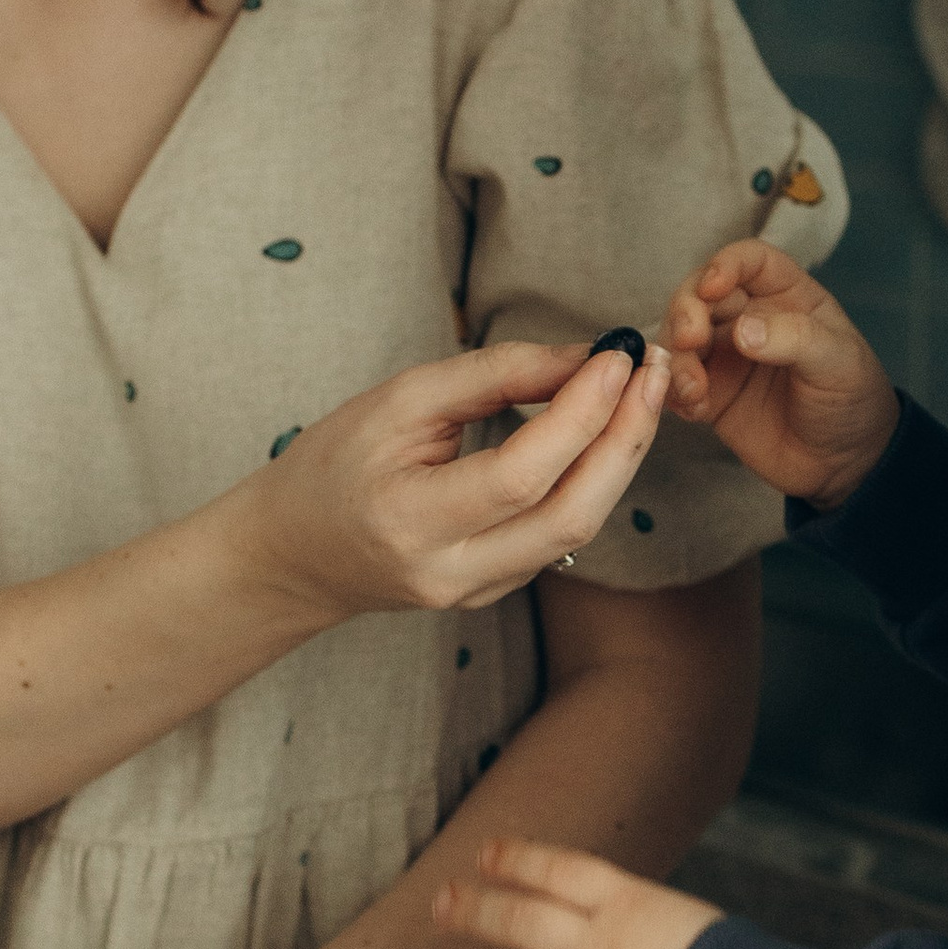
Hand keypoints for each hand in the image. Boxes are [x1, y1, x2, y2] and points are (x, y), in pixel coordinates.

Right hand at [252, 335, 669, 620]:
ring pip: (578, 530)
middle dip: (623, 436)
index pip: (521, 473)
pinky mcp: (495, 593)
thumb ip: (493, 376)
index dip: (579, 412)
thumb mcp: (399, 401)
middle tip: (653, 369)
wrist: (294, 553)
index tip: (616, 354)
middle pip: (571, 515)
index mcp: (410, 522)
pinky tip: (601, 431)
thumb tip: (583, 356)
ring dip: (618, 455)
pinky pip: (560, 536)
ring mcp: (476, 593)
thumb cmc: (334, 464)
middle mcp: (449, 572)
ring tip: (640, 390)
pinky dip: (590, 478)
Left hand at [428, 838, 718, 948]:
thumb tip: (625, 924)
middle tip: (442, 904)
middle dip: (475, 909)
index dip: (516, 860)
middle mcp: (601, 948)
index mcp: (632, 906)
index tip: (484, 854)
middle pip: (520, 919)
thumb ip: (648, 925)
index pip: (558, 871)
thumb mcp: (694, 926)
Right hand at [660, 242, 897, 509]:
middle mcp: (750, 318)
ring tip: (691, 387)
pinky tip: (692, 408)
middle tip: (690, 340)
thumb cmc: (853, 399)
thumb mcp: (838, 362)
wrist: (845, 464)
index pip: (749, 261)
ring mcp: (726, 357)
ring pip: (680, 338)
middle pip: (700, 294)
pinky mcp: (711, 395)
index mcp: (787, 296)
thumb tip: (743, 331)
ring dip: (676, 357)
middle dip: (686, 311)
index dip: (725, 265)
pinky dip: (674, 392)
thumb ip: (794, 338)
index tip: (712, 286)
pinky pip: (677, 384)